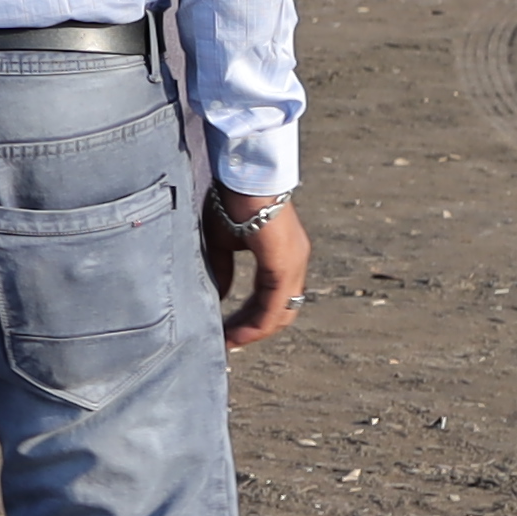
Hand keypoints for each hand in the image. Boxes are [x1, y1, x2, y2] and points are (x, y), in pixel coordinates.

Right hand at [209, 193, 312, 347]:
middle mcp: (295, 262)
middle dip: (253, 330)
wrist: (241, 172)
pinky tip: (237, 333)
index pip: (271, 297)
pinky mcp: (284, 264)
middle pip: (280, 310)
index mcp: (281, 255)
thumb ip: (223, 269)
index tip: (227, 332)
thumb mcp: (221, 240)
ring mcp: (293, 263)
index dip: (250, 318)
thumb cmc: (229, 198)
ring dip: (254, 331)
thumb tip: (222, 295)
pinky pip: (273, 305)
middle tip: (227, 342)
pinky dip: (256, 323)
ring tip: (228, 342)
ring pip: (280, 312)